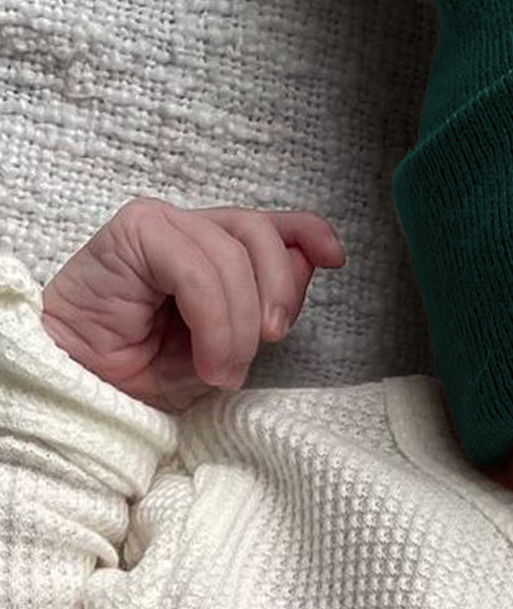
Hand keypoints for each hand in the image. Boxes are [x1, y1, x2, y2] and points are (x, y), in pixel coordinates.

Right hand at [40, 197, 347, 413]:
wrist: (80, 385)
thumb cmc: (144, 367)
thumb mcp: (225, 341)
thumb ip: (263, 301)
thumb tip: (311, 264)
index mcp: (213, 247)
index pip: (272, 224)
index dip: (308, 232)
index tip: (335, 258)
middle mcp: (189, 227)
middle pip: (259, 234)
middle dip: (277, 291)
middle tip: (271, 340)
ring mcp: (160, 223)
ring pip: (231, 257)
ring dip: (237, 325)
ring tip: (224, 370)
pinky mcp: (135, 232)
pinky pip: (197, 271)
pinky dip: (213, 319)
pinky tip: (207, 359)